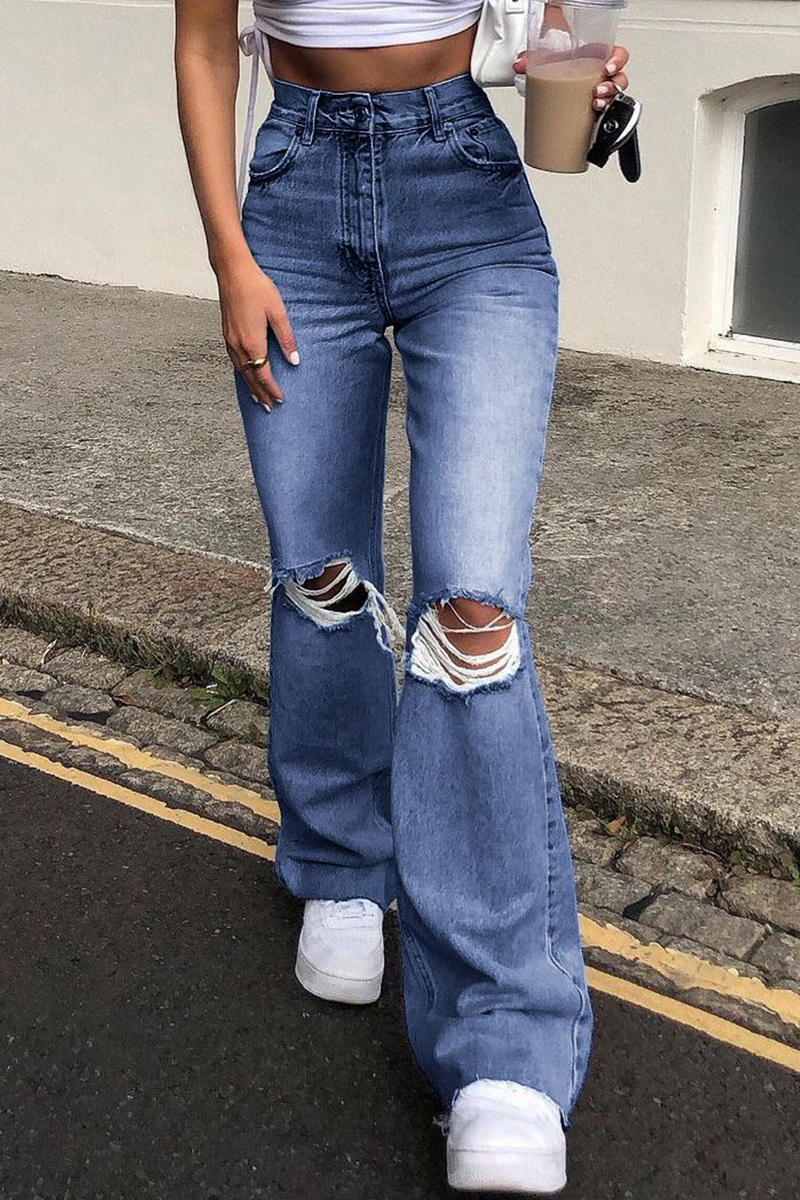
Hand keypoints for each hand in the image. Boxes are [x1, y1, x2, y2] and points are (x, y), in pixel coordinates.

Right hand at [216, 254, 299, 411]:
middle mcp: (238, 345)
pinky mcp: (226, 334)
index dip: (272, 389)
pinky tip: (246, 376)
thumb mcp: (278, 312)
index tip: (280, 399)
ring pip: (240, 371)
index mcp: (253, 342)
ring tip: (258, 399)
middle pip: (250, 378)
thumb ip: (286, 338)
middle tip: (269, 408)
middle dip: (261, 394)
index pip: (263, 374)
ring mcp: (230, 340)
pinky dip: (241, 374)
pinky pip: (234, 362)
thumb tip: (294, 361)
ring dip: (250, 387)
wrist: (232, 272)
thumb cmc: (257, 288)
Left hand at [512, 44, 630, 110]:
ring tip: (596, 105)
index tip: (607, 68)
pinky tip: (596, 122)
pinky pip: (606, 115)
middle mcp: (602, 75)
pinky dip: (603, 120)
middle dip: (612, 86)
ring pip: (615, 97)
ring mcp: (600, 94)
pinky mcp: (595, 112)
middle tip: (597, 91)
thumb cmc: (560, 66)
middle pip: (619, 79)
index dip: (617, 61)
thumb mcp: (549, 59)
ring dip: (608, 102)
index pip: (618, 56)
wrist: (554, 79)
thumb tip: (519, 65)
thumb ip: (533, 59)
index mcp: (597, 58)